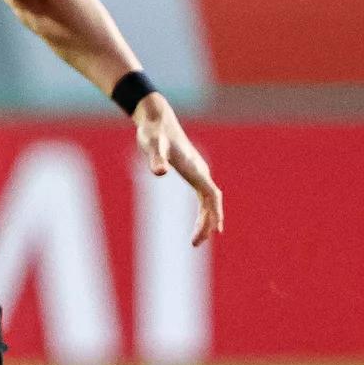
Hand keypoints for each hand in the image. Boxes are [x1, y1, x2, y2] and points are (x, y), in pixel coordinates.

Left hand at [134, 94, 223, 244]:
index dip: (212, 215)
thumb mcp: (152, 145)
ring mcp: (198, 172)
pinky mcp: (192, 172)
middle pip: (212, 202)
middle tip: (195, 244)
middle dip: (207, 223)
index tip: (210, 233)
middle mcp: (201, 171)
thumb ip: (155, 159)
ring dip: (206, 219)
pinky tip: (201, 222)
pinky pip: (204, 196)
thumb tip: (159, 173)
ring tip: (197, 240)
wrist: (157, 120)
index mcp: (196, 169)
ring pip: (209, 200)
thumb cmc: (153, 133)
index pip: (211, 197)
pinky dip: (204, 210)